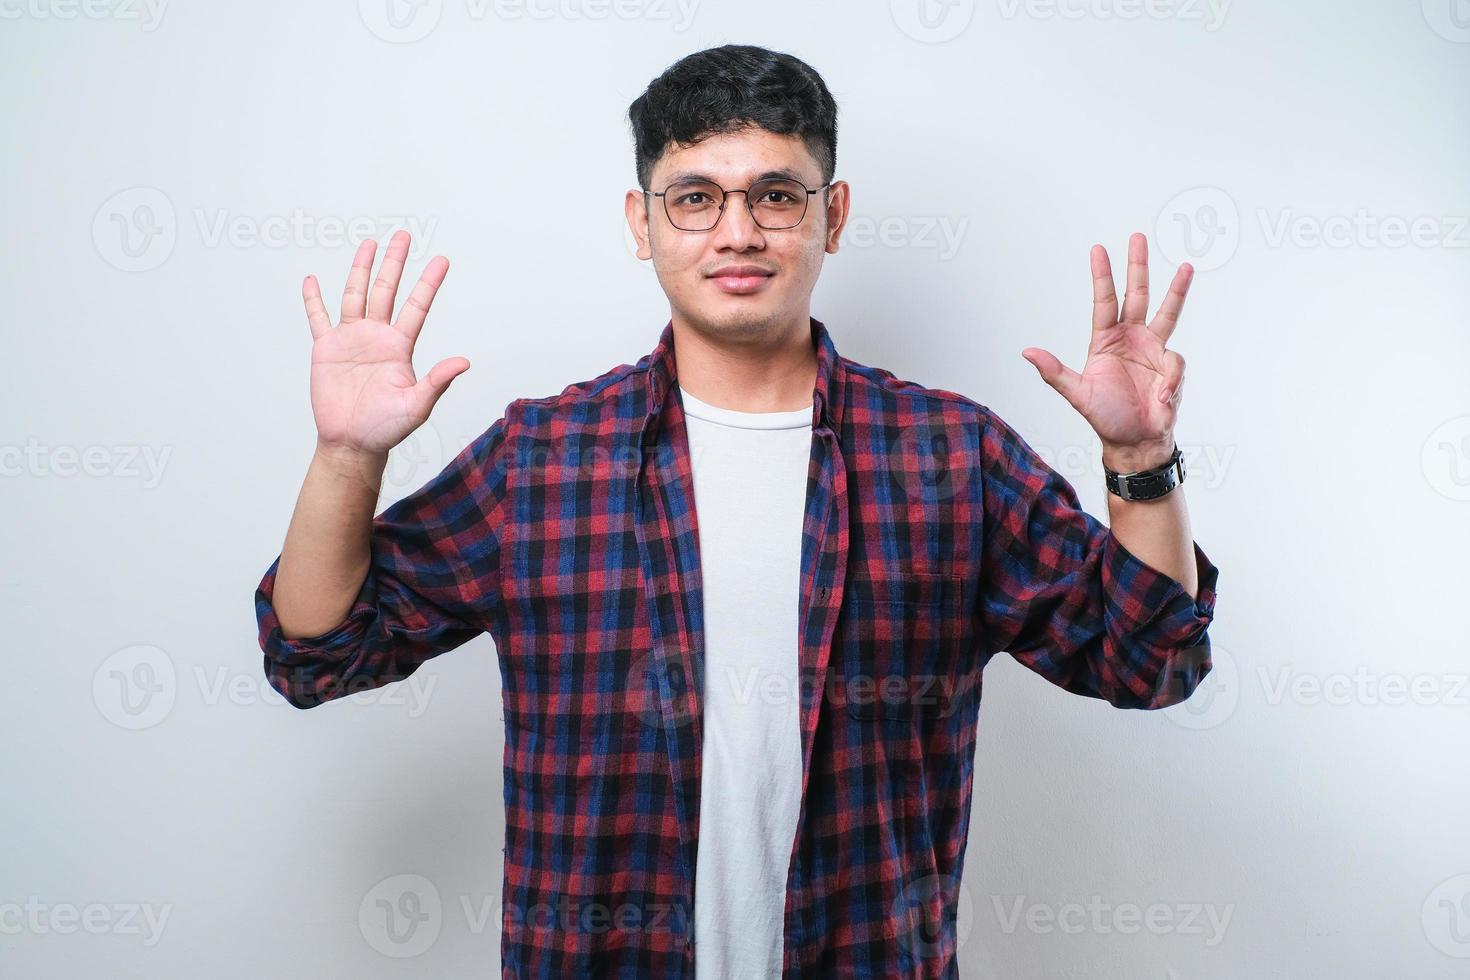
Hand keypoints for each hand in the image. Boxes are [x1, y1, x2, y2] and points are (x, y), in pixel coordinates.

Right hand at [301, 231, 467, 456]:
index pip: (417, 306)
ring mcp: (351, 340)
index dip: (428, 283)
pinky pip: (319, 318)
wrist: (352, 443)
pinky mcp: (326, 349)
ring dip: (361, 269)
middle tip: (402, 236)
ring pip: (356, 295)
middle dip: (394, 263)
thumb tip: (464, 361)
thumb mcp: (417, 405)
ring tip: (368, 243)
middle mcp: (377, 337)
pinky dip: (314, 300)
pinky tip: (312, 280)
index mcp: (400, 347)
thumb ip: (438, 381)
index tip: (442, 260)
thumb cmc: (386, 428)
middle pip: (386, 290)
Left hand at [1022, 232, 1191, 470]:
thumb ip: (1054, 372)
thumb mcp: (1077, 394)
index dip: (1102, 276)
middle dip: (1137, 266)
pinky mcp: (1171, 366)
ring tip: (1187, 266)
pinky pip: (1175, 362)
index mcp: (1105, 341)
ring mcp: (1152, 350)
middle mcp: (1130, 339)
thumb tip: (1027, 351)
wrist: (1135, 442)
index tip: (1098, 249)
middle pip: (1136, 295)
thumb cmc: (1106, 418)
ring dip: (1176, 290)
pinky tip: (1160, 398)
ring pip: (1166, 312)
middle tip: (1137, 237)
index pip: (1104, 301)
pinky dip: (1168, 380)